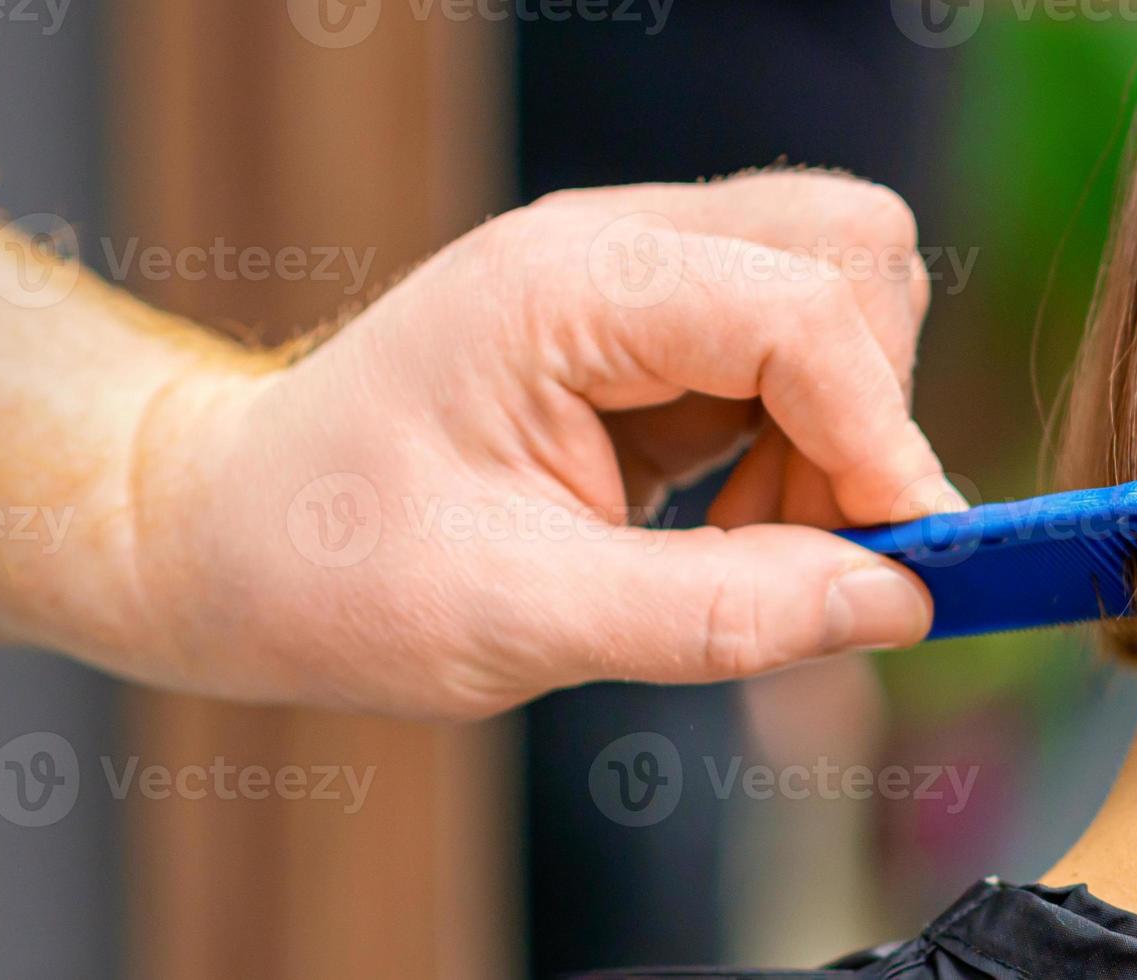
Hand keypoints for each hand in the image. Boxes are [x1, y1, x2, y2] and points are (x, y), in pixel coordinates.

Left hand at [122, 172, 963, 719]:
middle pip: (850, 251)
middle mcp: (613, 246)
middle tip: (814, 545)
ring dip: (842, 429)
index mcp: (563, 288)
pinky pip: (798, 347)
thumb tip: (897, 601)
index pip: (799, 311)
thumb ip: (718, 613)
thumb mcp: (516, 621)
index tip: (911, 560)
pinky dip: (807, 443)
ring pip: (843, 289)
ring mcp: (638, 273)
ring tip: (754, 548)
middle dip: (869, 408)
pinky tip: (731, 526)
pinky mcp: (656, 321)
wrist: (225, 537)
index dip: (880, 439)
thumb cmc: (329, 568)